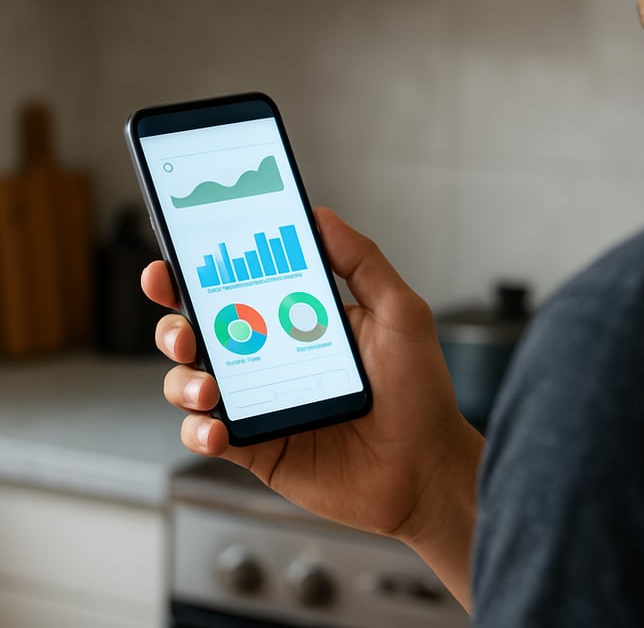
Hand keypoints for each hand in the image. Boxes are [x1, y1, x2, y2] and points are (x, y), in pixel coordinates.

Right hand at [142, 207, 483, 608]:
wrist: (425, 470)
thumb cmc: (418, 392)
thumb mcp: (399, 314)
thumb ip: (362, 262)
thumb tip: (321, 216)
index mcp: (296, 320)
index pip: (237, 288)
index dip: (198, 273)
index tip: (176, 258)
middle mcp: (270, 358)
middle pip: (200, 332)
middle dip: (174, 324)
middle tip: (183, 328)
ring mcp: (260, 403)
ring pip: (191, 381)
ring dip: (183, 378)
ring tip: (208, 384)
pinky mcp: (257, 446)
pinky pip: (208, 434)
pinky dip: (199, 430)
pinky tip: (218, 428)